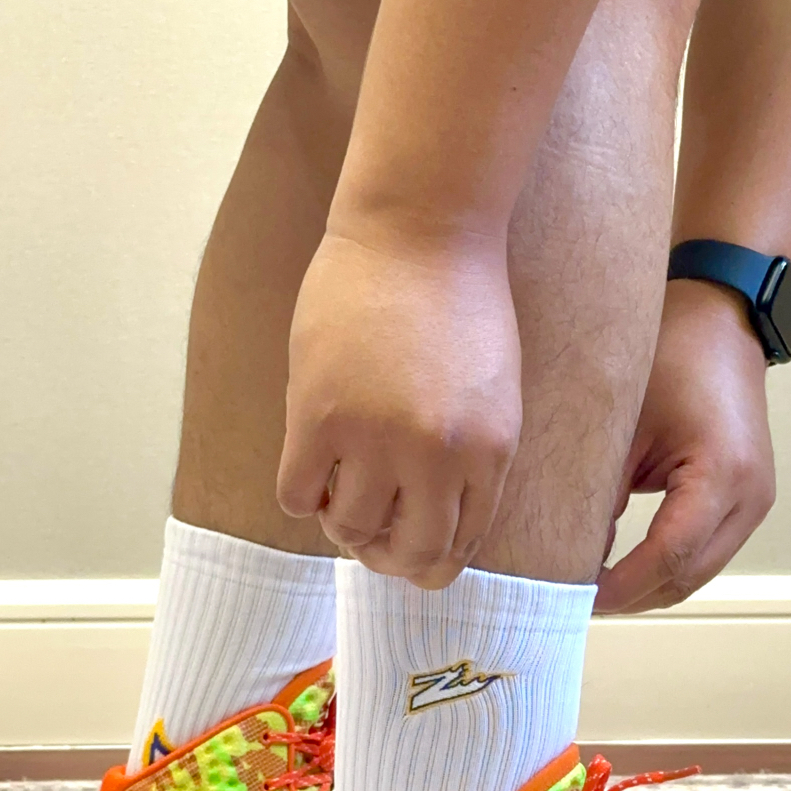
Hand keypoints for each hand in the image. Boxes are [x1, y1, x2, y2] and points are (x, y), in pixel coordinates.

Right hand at [277, 231, 521, 587]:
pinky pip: (297, 494)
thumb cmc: (461, 301)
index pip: (459, 545)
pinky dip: (301, 495)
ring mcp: (376, 438)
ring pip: (349, 529)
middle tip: (368, 537)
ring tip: (338, 492)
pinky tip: (310, 465)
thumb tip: (432, 516)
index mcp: (491, 452)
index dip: (429, 560)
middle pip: (409, 554)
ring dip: (340, 523)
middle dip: (386, 557)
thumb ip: (471, 458)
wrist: (419, 230)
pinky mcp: (318, 415)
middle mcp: (438, 456)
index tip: (407, 549)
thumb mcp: (493, 393)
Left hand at [595, 279, 775, 612]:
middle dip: (632, 596)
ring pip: (698, 573)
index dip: (620, 587)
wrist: (722, 324)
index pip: (667, 557)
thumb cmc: (674, 356)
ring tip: (596, 586)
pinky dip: (667, 565)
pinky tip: (625, 564)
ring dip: (650, 586)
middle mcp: (750, 497)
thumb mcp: (624, 422)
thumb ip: (602, 491)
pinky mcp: (749, 501)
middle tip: (574, 602)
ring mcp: (756, 502)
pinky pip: (706, 552)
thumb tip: (573, 551)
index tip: (573, 598)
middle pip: (687, 577)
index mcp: (722, 474)